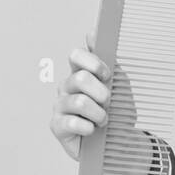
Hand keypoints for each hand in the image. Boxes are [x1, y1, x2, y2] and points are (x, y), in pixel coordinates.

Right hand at [50, 27, 137, 161]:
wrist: (116, 142)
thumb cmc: (115, 111)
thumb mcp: (118, 85)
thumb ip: (108, 62)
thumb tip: (91, 33)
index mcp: (80, 74)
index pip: (76, 56)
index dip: (93, 63)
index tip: (108, 75)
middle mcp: (66, 87)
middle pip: (80, 78)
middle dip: (101, 92)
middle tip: (108, 103)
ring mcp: (59, 106)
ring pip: (79, 102)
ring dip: (99, 113)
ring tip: (103, 120)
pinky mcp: (57, 126)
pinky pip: (72, 122)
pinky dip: (89, 128)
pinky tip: (92, 131)